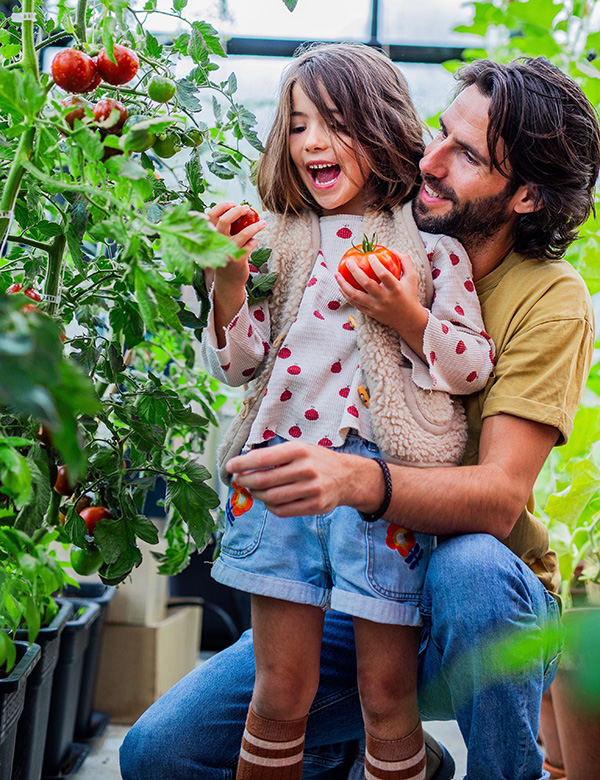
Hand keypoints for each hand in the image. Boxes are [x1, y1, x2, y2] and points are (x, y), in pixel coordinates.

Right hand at [207, 202, 265, 287]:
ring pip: (244, 233)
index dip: (222, 206)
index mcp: (210, 235)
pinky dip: (254, 241)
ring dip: (255, 226)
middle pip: (225, 221)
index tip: (232, 203)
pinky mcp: (238, 260)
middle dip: (237, 211)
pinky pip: (251, 245)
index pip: (211, 215)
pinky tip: (254, 242)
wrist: (227, 280)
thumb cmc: (225, 255)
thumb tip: (238, 208)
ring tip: (263, 223)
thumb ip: (224, 228)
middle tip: (247, 208)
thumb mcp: (219, 242)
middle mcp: (217, 243)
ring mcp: (227, 251)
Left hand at [226, 440, 380, 517]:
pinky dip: (270, 506)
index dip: (242, 463)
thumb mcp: (299, 448)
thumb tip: (243, 465)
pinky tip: (268, 500)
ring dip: (257, 495)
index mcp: (299, 450)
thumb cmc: (316, 460)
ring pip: (271, 497)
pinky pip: (282, 510)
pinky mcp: (314, 505)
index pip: (262, 458)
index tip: (230, 466)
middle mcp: (305, 469)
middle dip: (246, 481)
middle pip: (264, 480)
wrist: (347, 476)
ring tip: (253, 490)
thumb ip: (275, 456)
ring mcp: (311, 489)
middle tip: (239, 480)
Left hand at [335, 252, 428, 356]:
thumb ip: (405, 261)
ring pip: (355, 296)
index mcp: (395, 289)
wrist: (407, 319)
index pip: (384, 275)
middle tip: (348, 261)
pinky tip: (341, 287)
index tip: (370, 256)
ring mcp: (375, 307)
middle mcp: (384, 298)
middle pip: (366, 284)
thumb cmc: (409, 295)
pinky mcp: (369, 313)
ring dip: (344, 284)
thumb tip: (393, 249)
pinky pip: (354, 303)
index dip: (376, 264)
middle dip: (355, 271)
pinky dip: (346, 295)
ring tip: (337, 274)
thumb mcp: (412, 277)